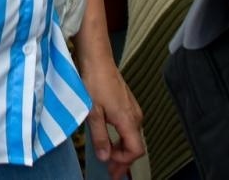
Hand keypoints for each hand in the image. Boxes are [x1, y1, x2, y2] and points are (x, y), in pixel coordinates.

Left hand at [79, 53, 144, 178]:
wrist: (98, 59)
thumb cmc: (94, 82)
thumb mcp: (93, 112)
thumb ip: (100, 136)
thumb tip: (105, 157)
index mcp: (128, 120)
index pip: (135, 150)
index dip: (123, 161)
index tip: (109, 166)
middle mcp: (135, 116)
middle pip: (135, 146)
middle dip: (124, 160)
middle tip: (112, 172)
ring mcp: (133, 109)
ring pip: (132, 137)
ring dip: (122, 150)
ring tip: (110, 159)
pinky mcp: (128, 104)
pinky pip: (129, 128)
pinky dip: (122, 139)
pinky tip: (111, 140)